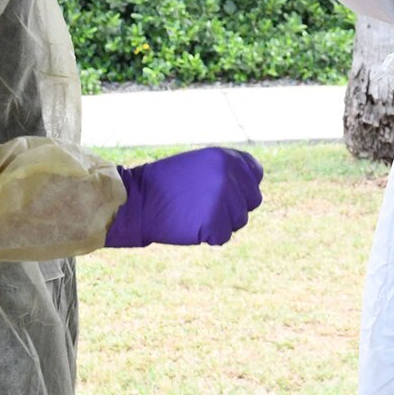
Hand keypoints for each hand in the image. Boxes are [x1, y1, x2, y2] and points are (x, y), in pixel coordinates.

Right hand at [105, 147, 263, 247]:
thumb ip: (227, 171)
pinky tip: (190, 225)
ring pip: (239, 220)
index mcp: (227, 158)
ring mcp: (224, 200)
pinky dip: (209, 236)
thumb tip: (253, 183)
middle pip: (252, 201)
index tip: (222, 191)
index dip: (241, 187)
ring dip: (221, 222)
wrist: (138, 199)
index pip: (255, 175)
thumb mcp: (200, 164)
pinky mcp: (215, 223)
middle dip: (233, 207)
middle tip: (205, 205)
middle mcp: (230, 176)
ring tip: (194, 213)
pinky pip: (223, 237)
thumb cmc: (168, 182)